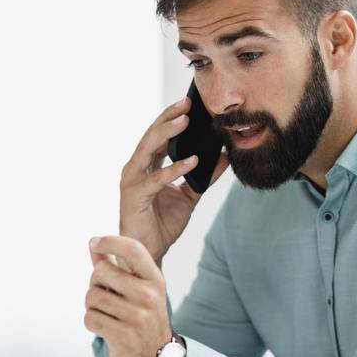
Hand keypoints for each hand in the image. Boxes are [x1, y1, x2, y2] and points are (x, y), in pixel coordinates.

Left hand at [84, 234, 171, 356]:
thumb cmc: (140, 318)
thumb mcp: (136, 290)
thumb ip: (114, 266)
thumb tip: (92, 243)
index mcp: (155, 280)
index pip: (133, 249)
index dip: (110, 241)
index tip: (95, 243)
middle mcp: (150, 296)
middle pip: (102, 271)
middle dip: (94, 283)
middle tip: (104, 297)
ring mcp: (139, 318)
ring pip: (92, 296)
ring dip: (92, 306)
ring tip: (105, 314)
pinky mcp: (125, 337)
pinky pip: (90, 318)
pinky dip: (91, 322)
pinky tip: (104, 328)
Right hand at [119, 96, 229, 264]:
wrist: (149, 253)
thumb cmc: (163, 224)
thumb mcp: (190, 196)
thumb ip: (204, 177)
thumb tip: (225, 158)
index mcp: (147, 166)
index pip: (158, 135)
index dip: (172, 118)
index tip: (189, 103)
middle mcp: (136, 169)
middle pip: (151, 136)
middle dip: (169, 118)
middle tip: (186, 103)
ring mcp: (131, 181)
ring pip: (147, 150)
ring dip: (166, 134)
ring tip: (185, 121)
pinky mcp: (133, 197)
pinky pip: (156, 179)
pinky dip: (173, 169)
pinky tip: (192, 161)